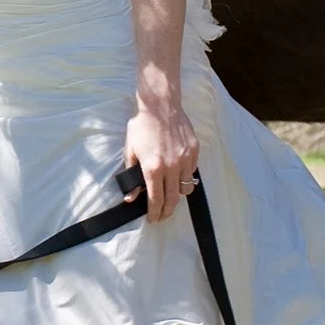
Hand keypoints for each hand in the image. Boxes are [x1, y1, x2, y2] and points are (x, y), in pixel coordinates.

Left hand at [123, 100, 199, 223]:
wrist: (160, 106)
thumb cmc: (142, 126)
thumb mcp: (130, 151)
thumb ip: (131, 176)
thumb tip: (131, 197)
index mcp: (153, 167)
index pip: (156, 199)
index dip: (154, 212)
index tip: (153, 219)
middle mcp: (171, 166)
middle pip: (173, 199)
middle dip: (167, 211)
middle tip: (162, 216)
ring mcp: (185, 159)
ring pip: (186, 188)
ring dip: (178, 196)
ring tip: (171, 197)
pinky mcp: (194, 151)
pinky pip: (192, 172)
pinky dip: (185, 178)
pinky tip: (178, 176)